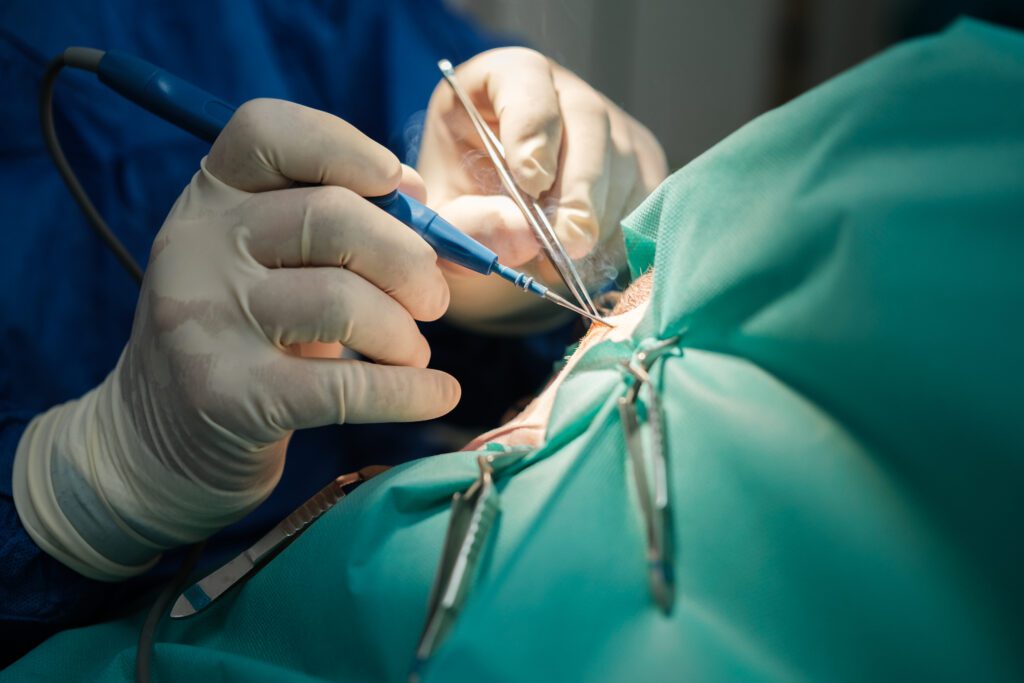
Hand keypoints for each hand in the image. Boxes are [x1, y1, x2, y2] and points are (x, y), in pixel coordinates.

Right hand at [13, 99, 459, 579]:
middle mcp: (197, 245)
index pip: (269, 131)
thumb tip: (437, 216)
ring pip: (342, 302)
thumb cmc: (245, 333)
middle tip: (434, 299)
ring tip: (414, 351)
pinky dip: (411, 391)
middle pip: (331, 217)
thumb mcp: (273, 262)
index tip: (403, 189)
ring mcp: (206, 321)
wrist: (161, 436)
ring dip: (404, 333)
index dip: (347, 147)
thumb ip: (346, 227)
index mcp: (211, 196)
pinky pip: (346, 387)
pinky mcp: (229, 397)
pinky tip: (438, 393)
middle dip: (408, 259)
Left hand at [417, 48, 666, 328]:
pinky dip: (620, 233)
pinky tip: (589, 258)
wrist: (496, 222)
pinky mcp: (639, 159)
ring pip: (622, 160)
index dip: (532, 127)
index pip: (525, 79)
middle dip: (579, 185)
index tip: (530, 182)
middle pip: (587, 119)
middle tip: (569, 239)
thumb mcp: (446, 219)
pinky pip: (644, 194)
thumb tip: (525, 236)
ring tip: (564, 260)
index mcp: (499, 81)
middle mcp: (561, 91)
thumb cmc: (462, 205)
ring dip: (598, 217)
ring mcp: (608, 122)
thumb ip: (468, 225)